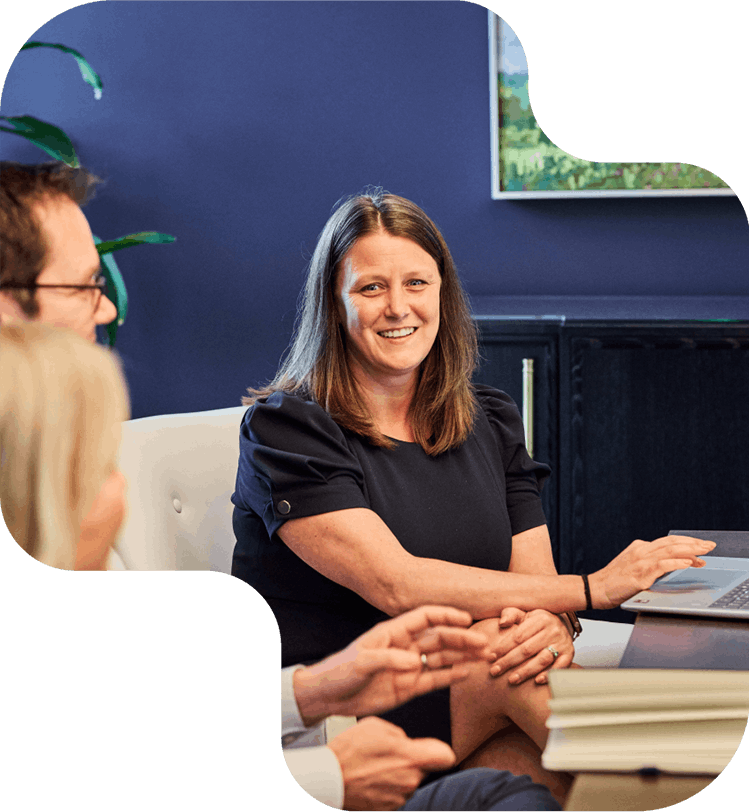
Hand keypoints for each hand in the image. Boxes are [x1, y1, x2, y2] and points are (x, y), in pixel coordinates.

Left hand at [293, 606, 493, 723]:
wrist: (329, 697)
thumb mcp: (360, 663)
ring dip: (462, 656)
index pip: (425, 617)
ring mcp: (409, 665)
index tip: (466, 618)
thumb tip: (415, 662)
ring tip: (483, 656)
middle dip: (462, 638)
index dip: (446, 615)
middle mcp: (405, 645)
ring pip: (441, 657)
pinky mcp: (409, 686)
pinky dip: (451, 675)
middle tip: (484, 642)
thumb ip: (388, 659)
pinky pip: (435, 678)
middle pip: (439, 637)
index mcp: (393, 631)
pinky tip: (468, 672)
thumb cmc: (340, 672)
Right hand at [327, 717, 455, 810]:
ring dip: (398, 774)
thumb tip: (406, 743)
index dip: (439, 752)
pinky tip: (370, 778)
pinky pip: (396, 793)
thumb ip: (400, 734)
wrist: (329, 779)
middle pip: (424, 769)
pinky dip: (387, 786)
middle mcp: (410, 781)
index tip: (431, 749)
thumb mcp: (377, 726)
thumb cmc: (351, 749)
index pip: (446, 757)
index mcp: (412, 757)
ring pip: (409, 781)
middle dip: (412, 761)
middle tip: (389, 754)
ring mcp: (400, 797)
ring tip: (375, 766)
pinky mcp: (388, 809)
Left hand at [489, 609, 572, 685]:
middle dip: (509, 661)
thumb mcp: (524, 613)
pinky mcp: (569, 654)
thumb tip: (502, 622)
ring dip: (526, 671)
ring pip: (542, 659)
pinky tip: (537, 681)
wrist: (561, 624)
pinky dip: (548, 674)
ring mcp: (562, 643)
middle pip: (527, 649)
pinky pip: (560, 667)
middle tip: (495, 671)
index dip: (503, 647)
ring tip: (512, 679)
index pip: (518, 636)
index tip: (491, 657)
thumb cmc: (536, 622)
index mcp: (540, 619)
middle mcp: (553, 630)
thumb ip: (511, 614)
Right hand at [590, 536, 716, 609]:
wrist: (594, 589)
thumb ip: (649, 564)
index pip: (667, 542)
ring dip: (690, 551)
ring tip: (704, 552)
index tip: (700, 549)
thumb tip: (671, 565)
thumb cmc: (613, 582)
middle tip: (709, 546)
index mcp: (639, 548)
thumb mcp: (632, 568)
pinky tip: (688, 563)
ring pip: (669, 550)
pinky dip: (676, 563)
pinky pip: (661, 565)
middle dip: (693, 543)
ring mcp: (639, 561)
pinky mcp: (639, 574)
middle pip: (671, 542)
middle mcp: (640, 551)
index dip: (686, 544)